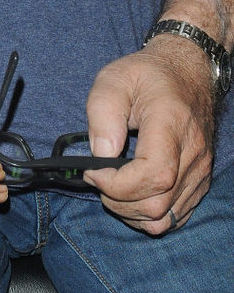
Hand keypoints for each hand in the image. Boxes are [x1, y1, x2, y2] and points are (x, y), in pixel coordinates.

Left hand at [84, 40, 214, 233]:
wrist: (186, 74)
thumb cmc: (147, 75)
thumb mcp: (113, 78)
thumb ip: (103, 114)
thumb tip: (101, 155)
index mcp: (172, 123)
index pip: (154, 174)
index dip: (117, 184)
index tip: (92, 170)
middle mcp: (193, 153)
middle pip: (157, 204)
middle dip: (117, 200)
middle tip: (98, 176)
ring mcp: (200, 171)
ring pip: (165, 218)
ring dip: (129, 212)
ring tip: (111, 186)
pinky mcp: (199, 183)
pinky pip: (175, 218)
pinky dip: (146, 215)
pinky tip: (130, 193)